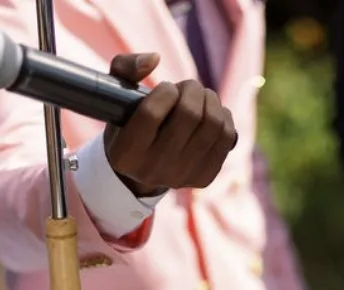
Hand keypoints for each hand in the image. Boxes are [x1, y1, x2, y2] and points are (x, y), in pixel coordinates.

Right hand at [103, 54, 238, 196]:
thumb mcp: (116, 96)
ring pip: (212, 124)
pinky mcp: (204, 178)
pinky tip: (211, 113)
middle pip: (188, 115)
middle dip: (192, 89)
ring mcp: (181, 177)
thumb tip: (154, 58)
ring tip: (200, 97)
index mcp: (125, 153)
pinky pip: (226, 137)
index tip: (167, 87)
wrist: (143, 169)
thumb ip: (125, 68)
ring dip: (210, 100)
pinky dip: (223, 116)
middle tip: (188, 87)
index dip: (165, 91)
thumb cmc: (129, 123)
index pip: (151, 113)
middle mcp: (152, 170)